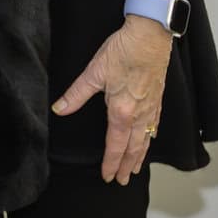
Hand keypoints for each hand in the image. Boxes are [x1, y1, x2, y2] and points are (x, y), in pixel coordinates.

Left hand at [50, 16, 171, 183]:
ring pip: (146, 140)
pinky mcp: (158, 99)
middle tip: (123, 181)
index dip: (111, 162)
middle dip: (127, 166)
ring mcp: (151, 108)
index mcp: (121, 111)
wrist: (150, 36)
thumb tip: (59, 109)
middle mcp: (139, 114)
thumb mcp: (94, 72)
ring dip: (140, 157)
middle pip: (133, 148)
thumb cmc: (123, 51)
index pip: (115, 145)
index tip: (107, 176)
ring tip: (136, 169)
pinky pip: (155, 126)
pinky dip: (151, 139)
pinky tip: (149, 140)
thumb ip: (76, 94)